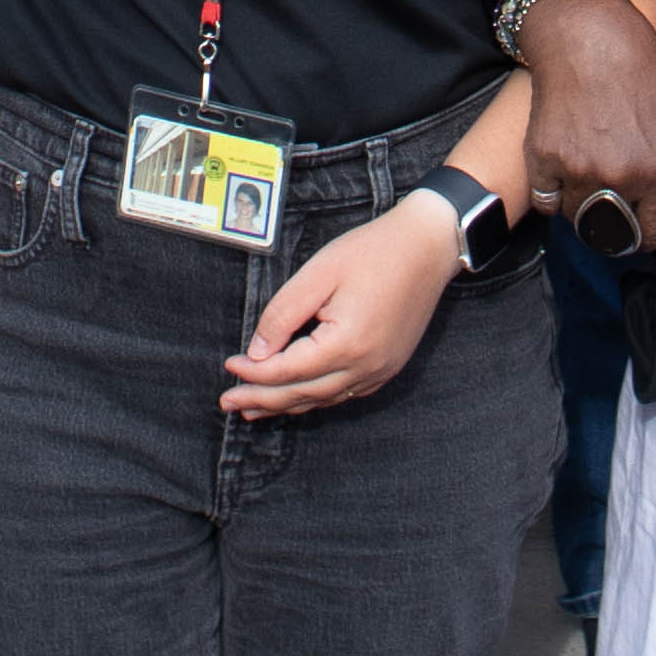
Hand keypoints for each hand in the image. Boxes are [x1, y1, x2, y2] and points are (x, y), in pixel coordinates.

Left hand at [223, 204, 460, 418]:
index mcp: (347, 344)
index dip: (254, 373)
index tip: (228, 366)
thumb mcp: (319, 273)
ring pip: (323, 400)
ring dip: (286, 405)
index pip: (288, 370)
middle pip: (303, 394)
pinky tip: (296, 396)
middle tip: (227, 402)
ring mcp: (381, 371)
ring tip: (253, 409)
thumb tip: (258, 352)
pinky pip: (344, 393)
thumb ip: (283, 314)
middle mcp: (366, 367)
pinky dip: (315, 398)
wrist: (428, 246)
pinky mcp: (388, 367)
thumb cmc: (373, 251)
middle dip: (262, 400)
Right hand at [513, 0, 655, 251]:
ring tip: (594, 182)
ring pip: (578, 219)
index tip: (649, 224)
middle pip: (614, 235)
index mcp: (655, 168)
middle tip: (620, 211)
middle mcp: (616, 176)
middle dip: (621, 229)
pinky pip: (545, 201)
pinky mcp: (542, 158)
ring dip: (586, 210)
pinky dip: (555, 196)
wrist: (584, 33)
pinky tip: (566, 174)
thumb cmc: (639, 65)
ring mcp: (575, 169)